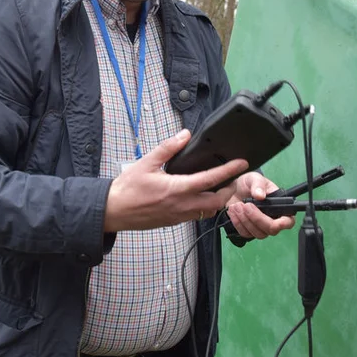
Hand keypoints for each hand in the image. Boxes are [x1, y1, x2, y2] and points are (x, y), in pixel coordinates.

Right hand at [103, 129, 247, 231]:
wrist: (113, 211)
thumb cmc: (127, 188)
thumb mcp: (146, 163)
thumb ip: (168, 148)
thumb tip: (184, 135)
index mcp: (177, 188)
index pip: (210, 179)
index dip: (229, 171)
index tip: (242, 164)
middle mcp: (182, 205)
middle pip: (217, 201)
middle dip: (230, 190)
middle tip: (234, 178)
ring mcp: (179, 216)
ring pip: (208, 211)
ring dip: (218, 200)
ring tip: (220, 187)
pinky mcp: (174, 221)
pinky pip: (196, 216)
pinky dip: (205, 207)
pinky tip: (201, 197)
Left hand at [224, 172, 295, 239]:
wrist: (235, 188)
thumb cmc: (250, 183)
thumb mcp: (255, 178)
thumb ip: (258, 185)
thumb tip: (260, 195)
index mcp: (280, 207)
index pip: (288, 221)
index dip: (284, 224)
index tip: (276, 222)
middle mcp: (272, 220)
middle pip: (270, 229)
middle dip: (257, 218)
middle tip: (247, 205)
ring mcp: (260, 227)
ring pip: (257, 233)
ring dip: (245, 220)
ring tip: (237, 205)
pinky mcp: (248, 230)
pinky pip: (244, 233)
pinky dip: (237, 222)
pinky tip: (233, 211)